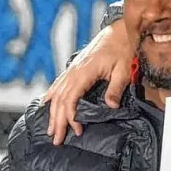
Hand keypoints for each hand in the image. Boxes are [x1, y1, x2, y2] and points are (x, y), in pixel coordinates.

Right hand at [42, 23, 133, 144]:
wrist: (120, 31)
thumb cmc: (123, 49)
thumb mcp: (123, 69)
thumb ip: (115, 88)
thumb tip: (110, 106)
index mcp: (84, 72)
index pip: (70, 98)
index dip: (71, 116)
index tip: (77, 130)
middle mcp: (74, 71)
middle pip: (60, 99)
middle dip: (57, 121)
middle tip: (56, 139)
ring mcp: (73, 69)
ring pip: (57, 93)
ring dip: (53, 112)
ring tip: (51, 129)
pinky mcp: (75, 67)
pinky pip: (59, 83)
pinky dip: (51, 95)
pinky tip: (46, 104)